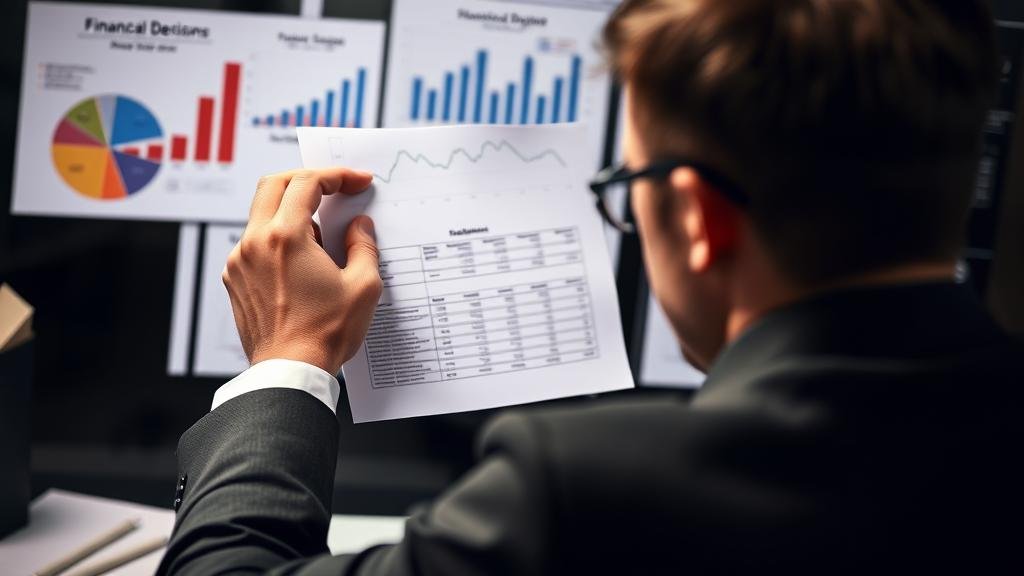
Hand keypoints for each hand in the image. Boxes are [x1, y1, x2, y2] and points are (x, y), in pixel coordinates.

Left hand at [223, 168, 382, 374]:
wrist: (290, 372)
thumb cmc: (325, 334)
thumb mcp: (362, 287)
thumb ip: (363, 246)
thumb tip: (358, 227)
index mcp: (285, 238)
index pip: (307, 183)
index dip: (336, 176)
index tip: (357, 182)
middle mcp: (254, 243)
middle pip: (274, 184)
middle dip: (307, 179)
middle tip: (333, 188)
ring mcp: (239, 261)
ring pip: (262, 214)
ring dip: (292, 212)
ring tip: (323, 237)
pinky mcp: (234, 279)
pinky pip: (255, 243)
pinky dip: (278, 238)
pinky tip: (302, 260)